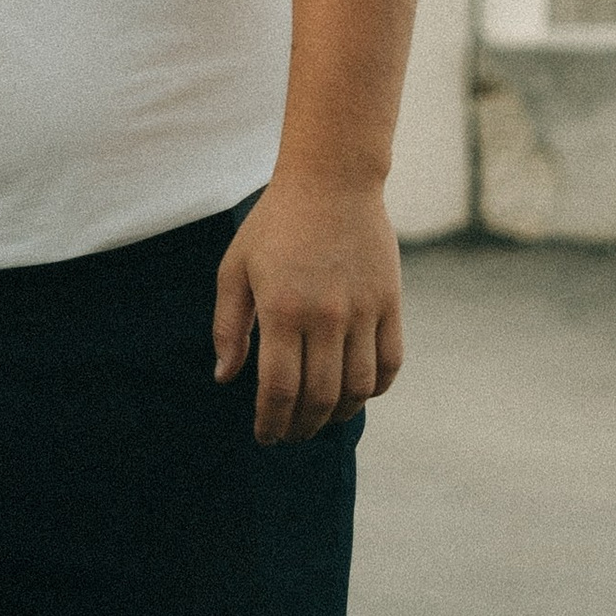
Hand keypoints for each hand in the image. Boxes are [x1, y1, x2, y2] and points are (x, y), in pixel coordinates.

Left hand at [212, 173, 403, 444]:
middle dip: (301, 428)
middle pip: (319, 398)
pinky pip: (389, 363)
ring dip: (337, 415)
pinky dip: (374, 389)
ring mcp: (363, 311)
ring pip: (357, 388)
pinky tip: (355, 393)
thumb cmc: (274, 224)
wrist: (332, 180)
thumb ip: (228, 326)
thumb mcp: (235, 268)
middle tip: (290, 435)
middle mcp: (325, 316)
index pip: (278, 390)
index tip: (265, 436)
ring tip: (320, 420)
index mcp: (282, 310)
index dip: (271, 422)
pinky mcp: (390, 303)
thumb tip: (225, 379)